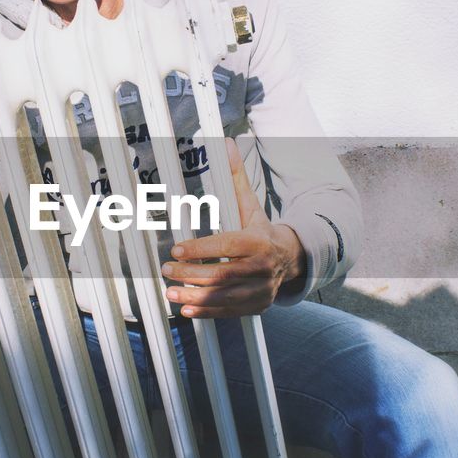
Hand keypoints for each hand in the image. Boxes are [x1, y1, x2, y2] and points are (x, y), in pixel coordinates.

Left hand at [160, 139, 306, 317]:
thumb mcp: (250, 205)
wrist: (291, 259)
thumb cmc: (261, 230)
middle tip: (166, 271)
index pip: (227, 245)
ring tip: (171, 293)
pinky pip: (230, 312)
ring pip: (224, 296)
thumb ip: (235, 178)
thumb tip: (227, 144)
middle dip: (191, 274)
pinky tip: (186, 309)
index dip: (201, 249)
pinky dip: (207, 312)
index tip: (176, 250)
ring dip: (195, 297)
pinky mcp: (257, 305)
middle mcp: (262, 267)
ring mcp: (261, 289)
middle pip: (222, 274)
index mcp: (258, 241)